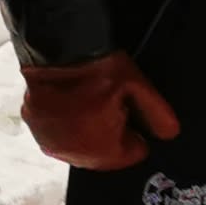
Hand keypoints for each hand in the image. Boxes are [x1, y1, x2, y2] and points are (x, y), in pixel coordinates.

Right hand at [22, 50, 180, 170]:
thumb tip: (169, 135)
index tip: (128, 111)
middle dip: (112, 133)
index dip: (136, 132)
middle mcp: (74, 154)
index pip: (132, 154)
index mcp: (101, 149)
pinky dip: (68, 125)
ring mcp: (52, 143)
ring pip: (82, 146)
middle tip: (109, 103)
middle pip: (106, 153)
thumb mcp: (137, 86)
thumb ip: (157, 114)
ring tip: (90, 102)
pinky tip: (72, 104)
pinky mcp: (36, 131)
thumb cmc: (96, 69)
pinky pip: (60, 136)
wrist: (56, 50)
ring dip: (89, 132)